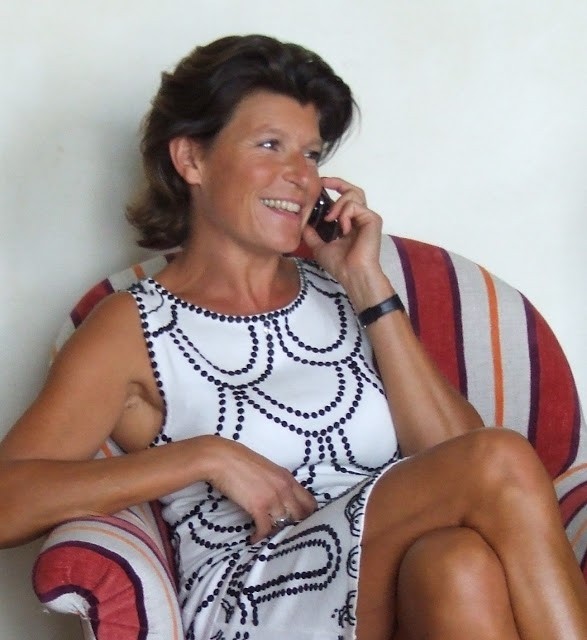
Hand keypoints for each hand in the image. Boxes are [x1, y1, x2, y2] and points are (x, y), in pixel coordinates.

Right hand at [201, 437, 317, 542]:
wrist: (222, 458)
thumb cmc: (240, 460)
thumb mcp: (267, 469)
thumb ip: (277, 483)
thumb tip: (278, 498)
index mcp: (288, 477)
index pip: (309, 502)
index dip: (307, 515)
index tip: (298, 522)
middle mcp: (285, 488)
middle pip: (301, 515)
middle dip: (294, 526)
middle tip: (283, 532)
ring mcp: (273, 498)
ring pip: (284, 523)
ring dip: (276, 532)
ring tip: (267, 536)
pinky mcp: (259, 507)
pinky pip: (266, 530)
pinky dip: (260, 537)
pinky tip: (253, 538)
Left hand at [302, 177, 392, 308]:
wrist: (352, 274)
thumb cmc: (340, 265)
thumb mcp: (319, 246)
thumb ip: (312, 234)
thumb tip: (301, 223)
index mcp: (350, 222)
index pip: (345, 197)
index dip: (335, 186)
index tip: (321, 183)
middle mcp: (360, 217)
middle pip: (353, 190)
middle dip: (337, 183)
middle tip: (323, 183)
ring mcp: (367, 217)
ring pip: (353, 194)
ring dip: (338, 204)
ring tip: (331, 219)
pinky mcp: (373, 219)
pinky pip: (355, 206)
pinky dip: (345, 214)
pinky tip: (343, 228)